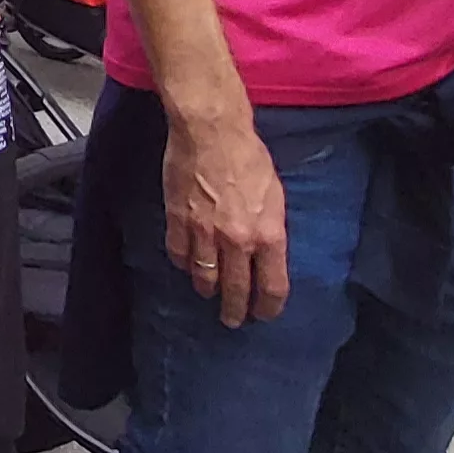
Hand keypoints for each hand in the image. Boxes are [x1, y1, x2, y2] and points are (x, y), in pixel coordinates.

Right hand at [165, 116, 289, 325]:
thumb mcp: (275, 195)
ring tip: (209, 294)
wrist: (211, 132)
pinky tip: (187, 265)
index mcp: (268, 235)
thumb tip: (264, 251)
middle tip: (233, 321)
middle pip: (236, 291)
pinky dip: (184, 264)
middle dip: (235, 310)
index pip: (272, 287)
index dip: (268, 307)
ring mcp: (204, 234)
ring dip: (208, 290)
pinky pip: (179, 255)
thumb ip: (269, 228)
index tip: (264, 314)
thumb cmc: (250, 157)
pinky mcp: (178, 221)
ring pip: (204, 278)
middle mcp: (237, 242)